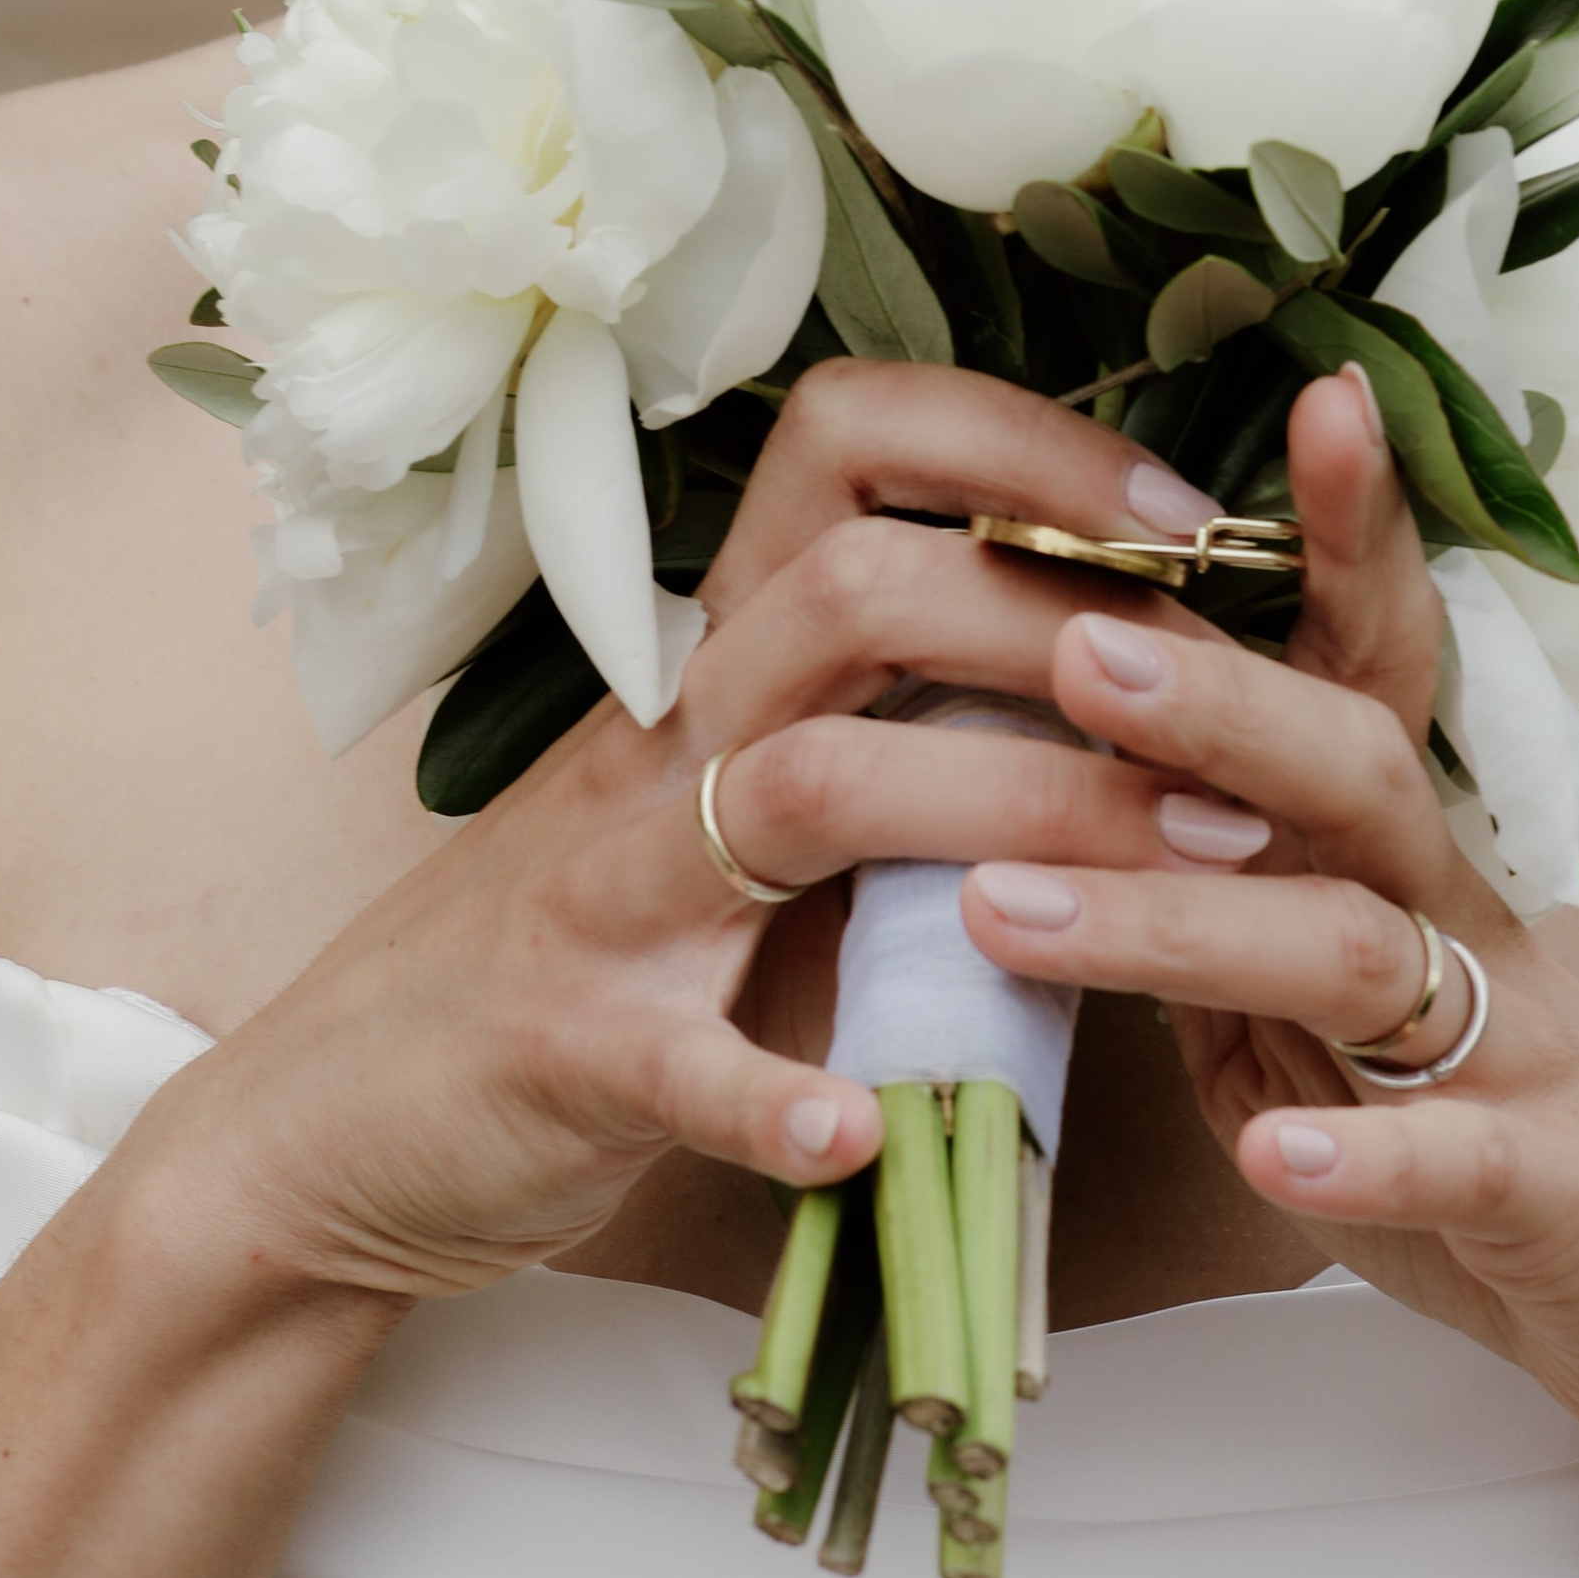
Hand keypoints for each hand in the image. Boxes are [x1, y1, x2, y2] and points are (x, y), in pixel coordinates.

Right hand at [120, 363, 1246, 1315]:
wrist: (346, 1116)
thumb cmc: (592, 943)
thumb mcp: (738, 803)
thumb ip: (897, 727)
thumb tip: (1132, 662)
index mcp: (721, 658)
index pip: (851, 447)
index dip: (1023, 449)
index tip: (1182, 519)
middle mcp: (667, 738)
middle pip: (860, 590)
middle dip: (1066, 631)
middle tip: (1232, 721)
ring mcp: (611, 891)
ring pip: (810, 790)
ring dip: (1012, 816)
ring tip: (1176, 878)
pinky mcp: (570, 1052)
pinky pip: (684, 1062)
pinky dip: (783, 1095)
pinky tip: (878, 1130)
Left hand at [958, 371, 1578, 1536]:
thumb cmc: (1494, 1143)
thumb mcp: (1324, 1015)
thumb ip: (1206, 918)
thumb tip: (1033, 814)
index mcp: (1400, 852)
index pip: (1359, 661)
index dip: (1342, 529)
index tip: (1305, 392)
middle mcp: (1463, 912)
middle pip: (1347, 763)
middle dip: (1211, 698)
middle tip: (1073, 645)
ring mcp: (1523, 1045)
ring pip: (1356, 948)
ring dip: (1180, 928)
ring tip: (1020, 912)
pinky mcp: (1563, 1189)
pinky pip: (1465, 1159)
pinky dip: (1369, 1157)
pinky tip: (1274, 1167)